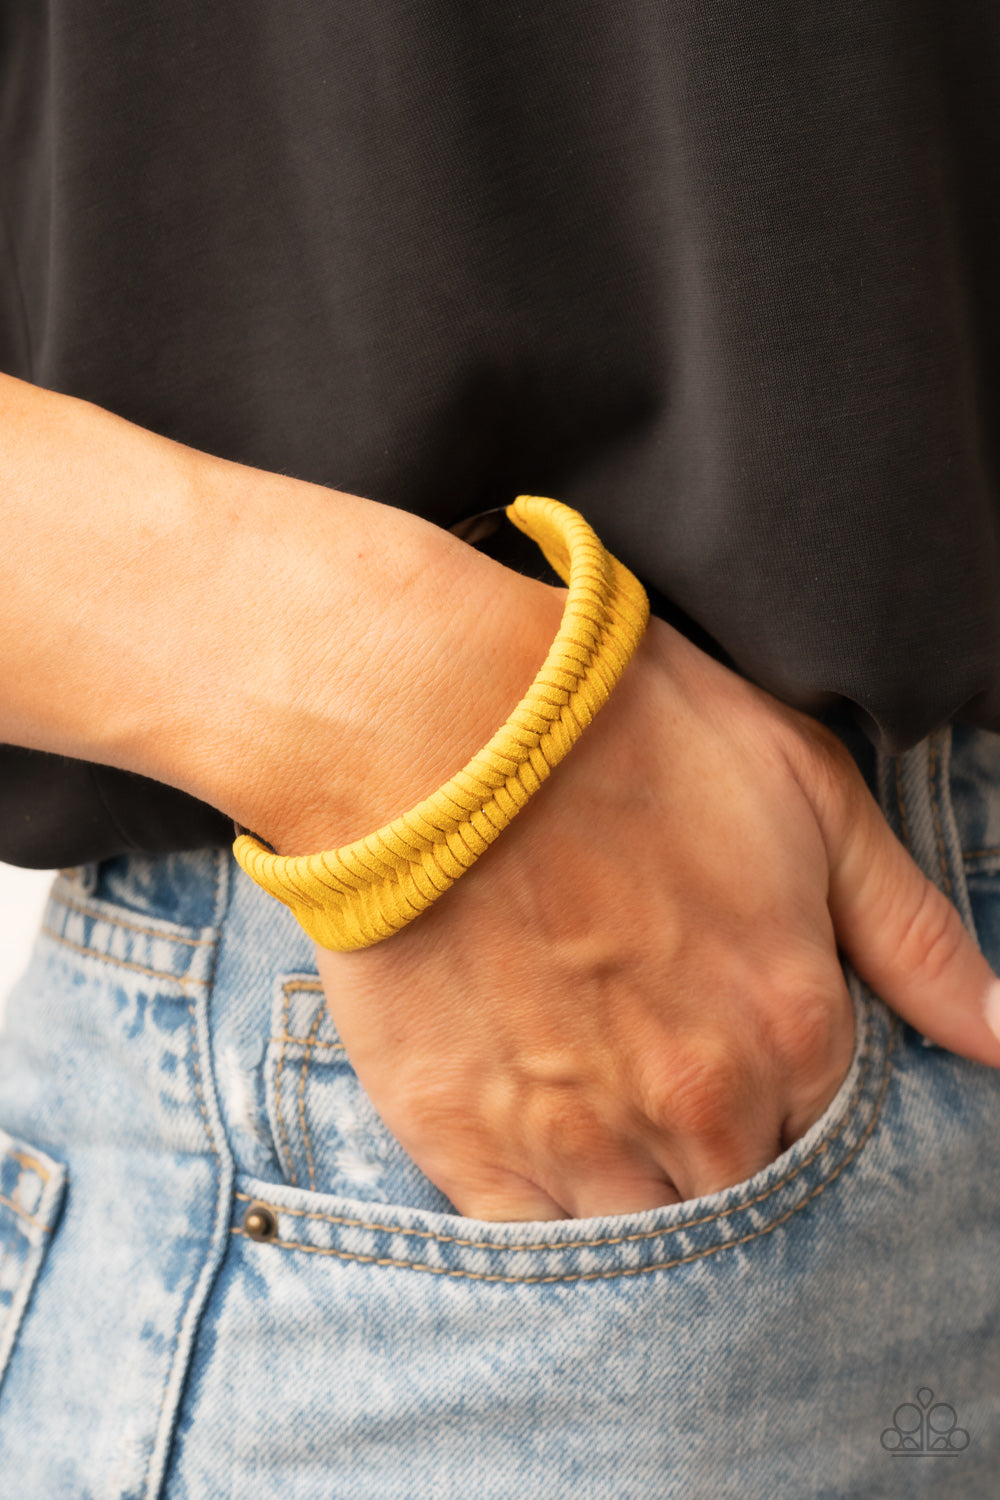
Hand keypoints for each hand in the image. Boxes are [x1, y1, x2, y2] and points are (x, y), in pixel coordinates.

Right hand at [313, 615, 999, 1220]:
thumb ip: (912, 932)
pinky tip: (540, 1147)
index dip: (791, 1105)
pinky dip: (547, 1219)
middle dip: (722, 1158)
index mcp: (791, 1023)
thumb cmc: (626, 732)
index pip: (832, 1141)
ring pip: (644, 1238)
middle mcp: (696, 1102)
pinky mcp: (464, 1140)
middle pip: (742, 1201)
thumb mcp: (807, 792)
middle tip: (668, 1083)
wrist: (434, 719)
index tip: (746, 1063)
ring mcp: (577, 1133)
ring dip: (638, 1195)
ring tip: (601, 1109)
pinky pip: (528, 1247)